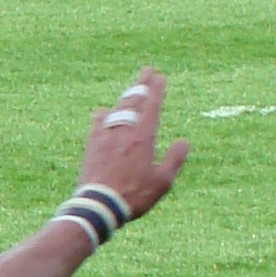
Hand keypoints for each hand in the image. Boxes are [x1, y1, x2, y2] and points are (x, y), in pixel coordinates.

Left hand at [78, 65, 189, 221]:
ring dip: (125, 97)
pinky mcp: (91, 146)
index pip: (151, 107)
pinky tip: (102, 112)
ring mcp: (105, 137)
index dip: (156, 90)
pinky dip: (102, 116)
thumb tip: (184, 142)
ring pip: (116, 110)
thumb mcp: (162, 181)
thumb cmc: (134, 195)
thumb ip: (174, 159)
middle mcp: (123, 131)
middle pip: (133, 102)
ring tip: (132, 89)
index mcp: (143, 136)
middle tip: (147, 72)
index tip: (160, 77)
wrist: (98, 204)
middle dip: (141, 86)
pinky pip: (97, 124)